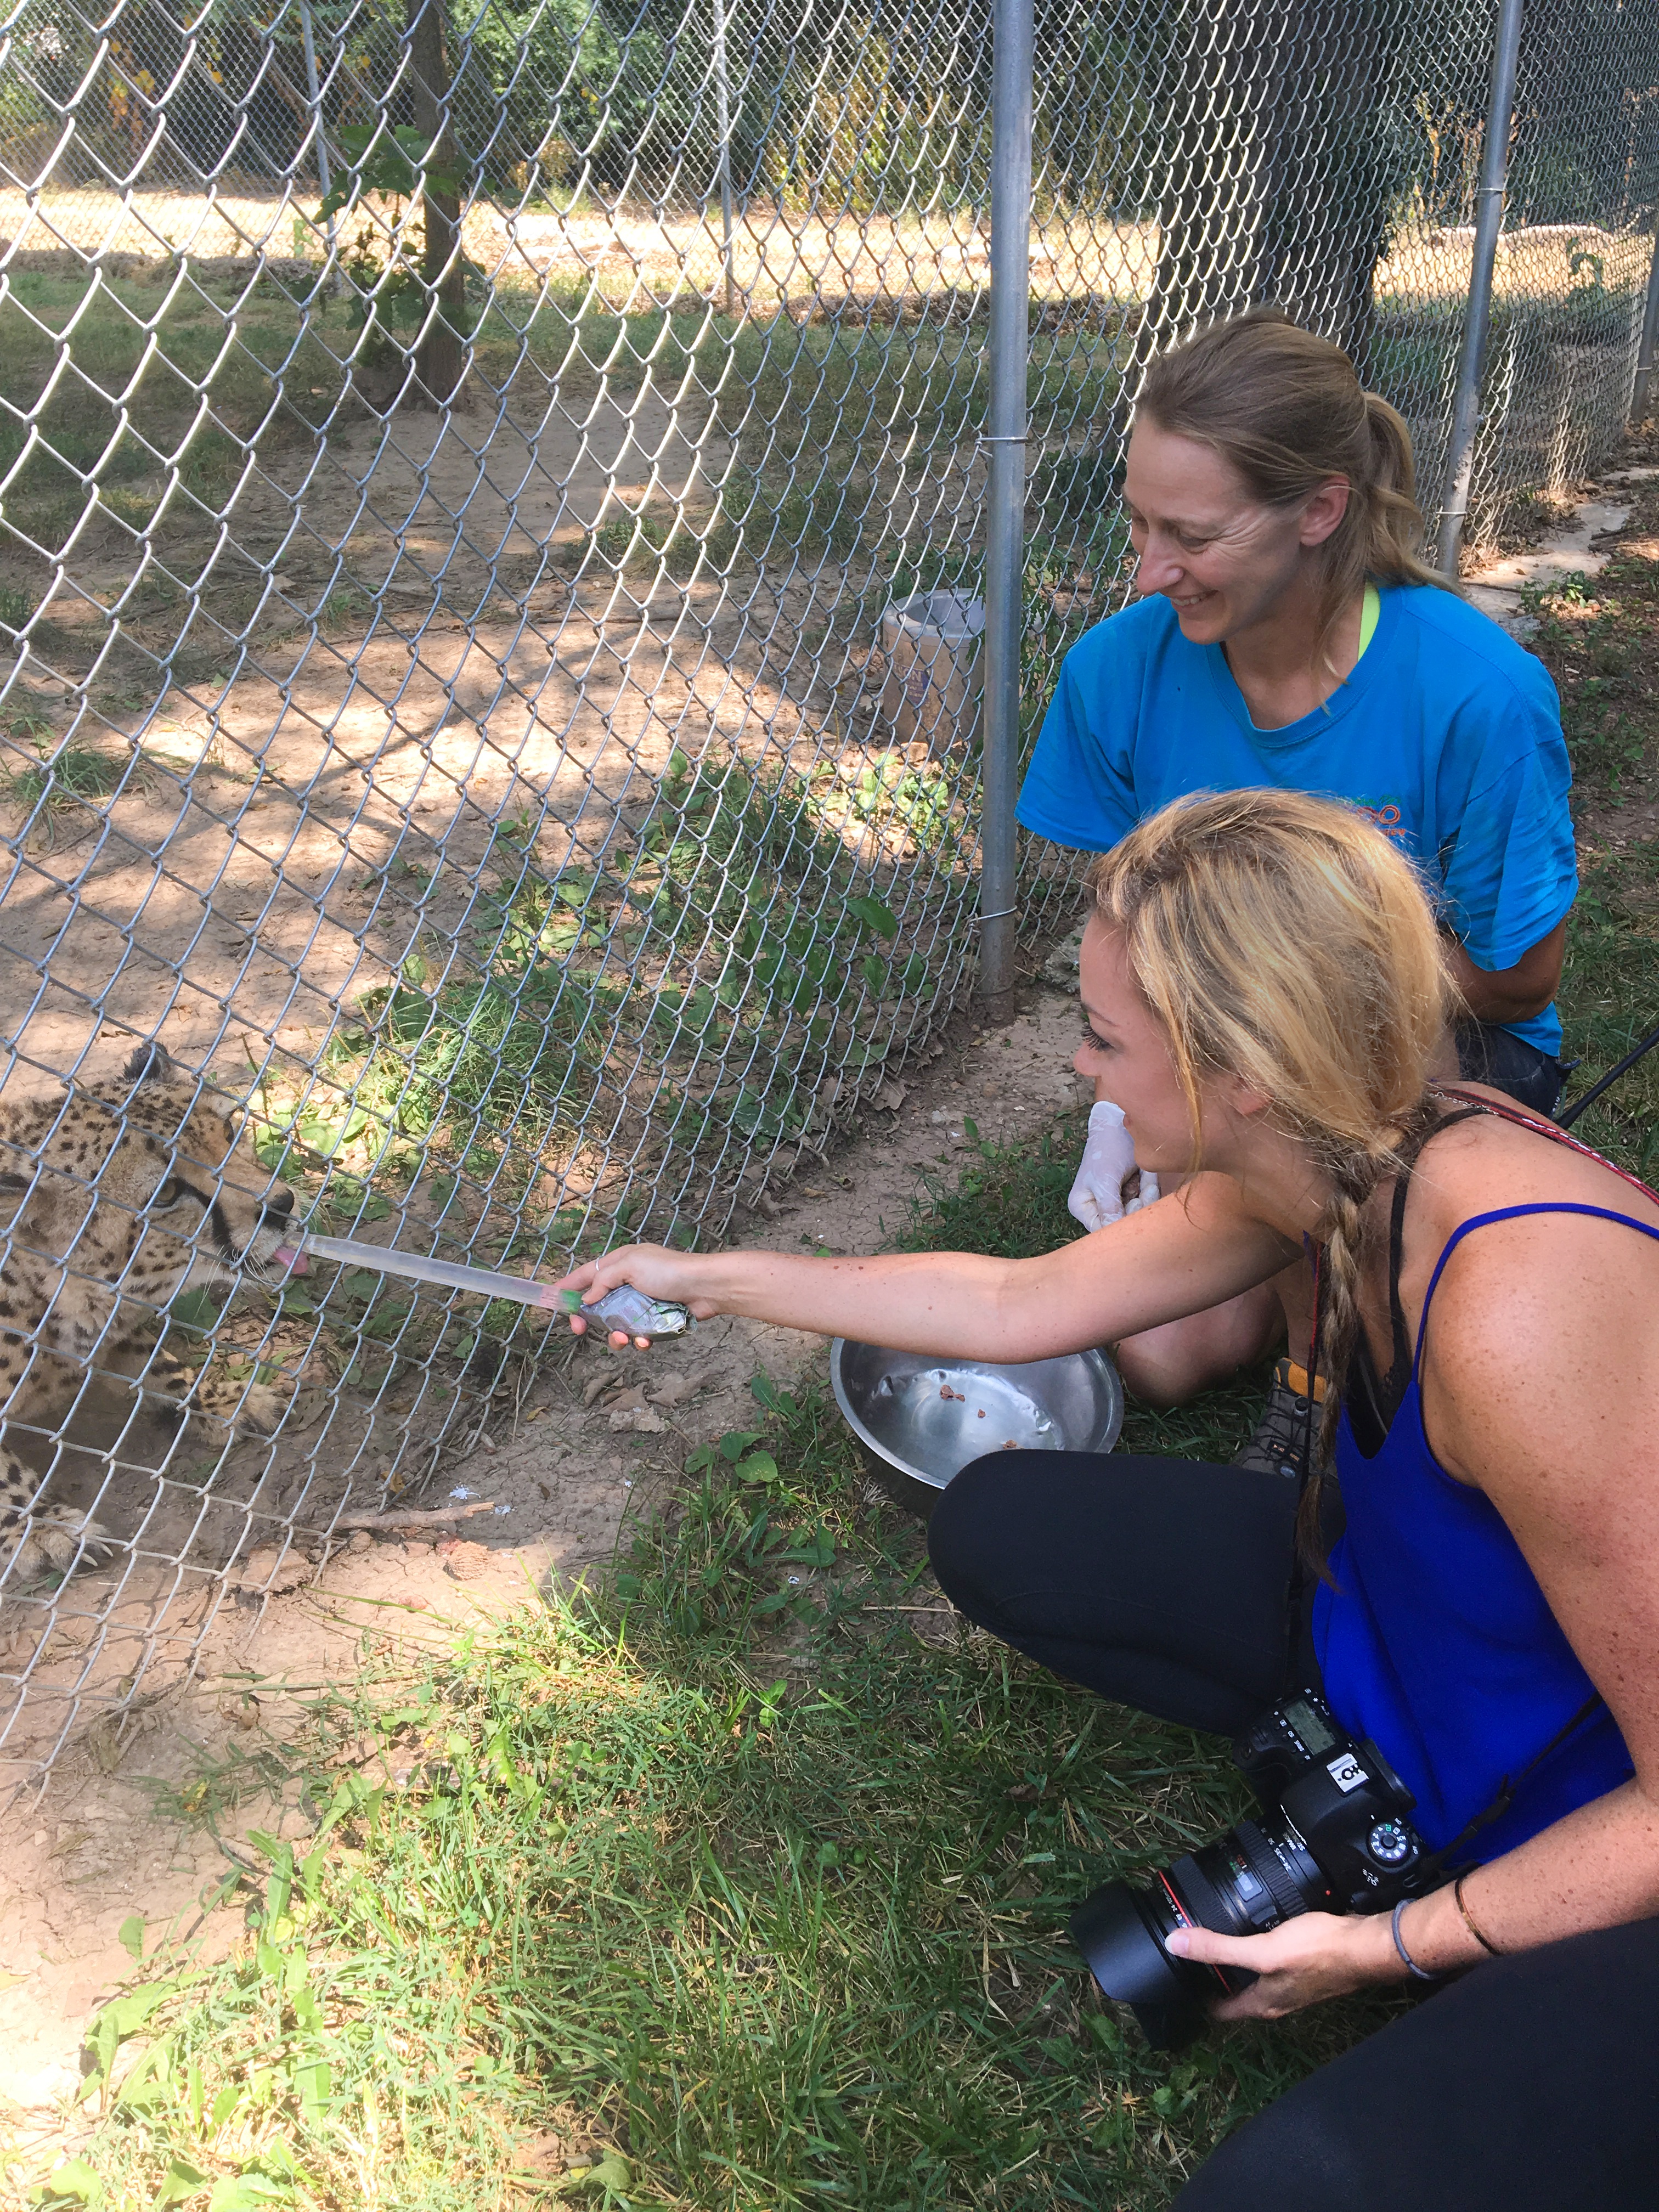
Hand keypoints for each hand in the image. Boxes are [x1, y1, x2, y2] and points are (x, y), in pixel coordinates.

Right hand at [549, 1244, 725, 1348]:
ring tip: (624, 1338)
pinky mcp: (655, 1320)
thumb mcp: (631, 1265)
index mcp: (620, 1264)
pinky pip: (638, 1334)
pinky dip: (639, 1340)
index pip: (585, 1274)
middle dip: (587, 1319)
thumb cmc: (671, 1271)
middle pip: (596, 1304)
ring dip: (616, 1335)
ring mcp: (641, 1303)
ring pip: (616, 1324)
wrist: (706, 1288)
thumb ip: (604, 1280)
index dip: (567, 1287)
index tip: (551, 1301)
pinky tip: (645, 1341)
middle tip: (580, 1330)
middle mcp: (628, 1282)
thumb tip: (586, 1299)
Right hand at [1068, 1101, 1160, 1230]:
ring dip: (1146, 1195)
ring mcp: (1116, 1202)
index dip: (1120, 1225)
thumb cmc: (1107, 1148)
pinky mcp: (1132, 1194)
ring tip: (1145, 1176)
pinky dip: (1150, 1188)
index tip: (1135, 1205)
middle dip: (1137, 1206)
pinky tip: (1146, 1175)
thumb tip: (1112, 1233)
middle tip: (1145, 1189)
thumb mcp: (1105, 1179)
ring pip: (1137, 1214)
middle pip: (1122, 1224)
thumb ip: (1109, 1207)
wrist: (1121, 1123)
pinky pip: (1146, 1202)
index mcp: (1082, 1207)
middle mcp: (1098, 1208)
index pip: (1102, 1230)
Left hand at [1164, 1909, 1402, 2021]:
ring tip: (1217, 1935)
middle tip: (1192, 1951)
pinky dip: (1258, 1947)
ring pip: (1254, 1976)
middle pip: (1236, 1993)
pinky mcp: (1305, 1964)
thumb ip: (1219, 1948)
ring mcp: (1293, 1982)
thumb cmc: (1320, 1953)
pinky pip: (1272, 1960)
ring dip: (1236, 1961)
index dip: (1196, 1997)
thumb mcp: (1262, 1950)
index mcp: (1264, 2002)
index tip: (1176, 1978)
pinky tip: (1255, 1925)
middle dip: (1214, 1975)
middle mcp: (1277, 1997)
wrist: (1366, 1946)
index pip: (1220, 2010)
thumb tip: (1176, 1943)